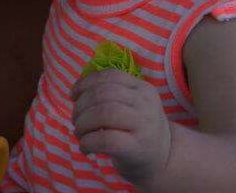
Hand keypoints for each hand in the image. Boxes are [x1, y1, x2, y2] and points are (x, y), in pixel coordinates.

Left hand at [71, 69, 171, 187]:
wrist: (163, 160)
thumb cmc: (138, 131)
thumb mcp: (131, 106)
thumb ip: (111, 95)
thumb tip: (76, 92)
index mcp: (142, 88)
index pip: (110, 76)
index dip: (86, 83)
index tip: (73, 96)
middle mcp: (145, 103)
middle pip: (103, 94)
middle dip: (81, 106)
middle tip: (75, 120)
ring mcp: (143, 125)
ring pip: (103, 113)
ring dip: (82, 123)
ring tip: (79, 133)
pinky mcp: (136, 148)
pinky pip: (105, 139)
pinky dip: (87, 142)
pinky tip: (85, 148)